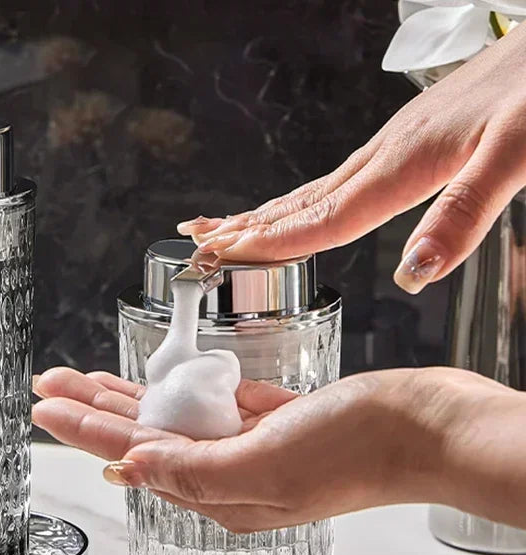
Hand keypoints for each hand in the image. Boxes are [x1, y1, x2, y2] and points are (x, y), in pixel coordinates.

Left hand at [31, 367, 494, 531]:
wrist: (419, 427)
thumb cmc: (355, 451)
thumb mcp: (266, 466)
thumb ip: (193, 471)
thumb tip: (128, 467)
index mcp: (218, 491)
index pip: (131, 454)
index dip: (83, 428)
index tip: (45, 406)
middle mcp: (225, 472)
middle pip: (141, 435)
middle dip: (90, 409)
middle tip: (49, 385)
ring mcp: (246, 444)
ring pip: (171, 417)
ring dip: (127, 396)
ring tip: (86, 380)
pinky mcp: (268, 420)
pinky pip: (211, 404)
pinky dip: (180, 392)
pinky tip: (155, 386)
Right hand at [177, 23, 525, 294]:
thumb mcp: (515, 155)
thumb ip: (463, 214)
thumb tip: (414, 274)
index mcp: (403, 163)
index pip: (324, 215)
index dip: (273, 242)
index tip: (227, 256)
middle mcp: (386, 154)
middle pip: (301, 201)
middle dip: (247, 226)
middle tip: (200, 241)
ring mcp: (392, 145)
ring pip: (313, 189)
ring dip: (266, 212)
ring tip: (227, 225)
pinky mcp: (406, 140)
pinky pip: (337, 179)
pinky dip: (303, 199)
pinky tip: (301, 205)